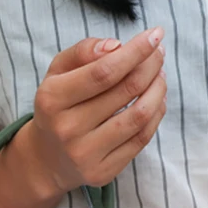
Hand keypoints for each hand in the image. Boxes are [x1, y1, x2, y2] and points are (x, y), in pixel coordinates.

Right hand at [23, 28, 166, 197]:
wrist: (47, 159)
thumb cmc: (58, 107)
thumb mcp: (57, 73)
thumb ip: (82, 52)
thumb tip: (116, 46)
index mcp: (53, 100)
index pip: (103, 72)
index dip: (135, 52)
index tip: (155, 35)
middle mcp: (67, 130)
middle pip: (125, 90)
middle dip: (150, 66)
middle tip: (159, 53)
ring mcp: (85, 155)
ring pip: (138, 116)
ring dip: (158, 90)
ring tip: (160, 75)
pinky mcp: (102, 172)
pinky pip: (140, 140)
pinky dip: (156, 115)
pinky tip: (156, 100)